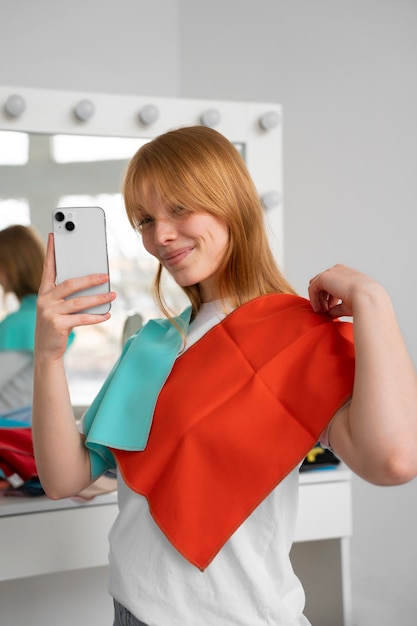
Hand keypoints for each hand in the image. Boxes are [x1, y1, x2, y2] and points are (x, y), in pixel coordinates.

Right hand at [35, 233, 115, 359]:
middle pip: (70, 284)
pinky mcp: (57, 325)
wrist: (45, 350)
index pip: (48, 268)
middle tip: (106, 276)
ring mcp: (50, 312)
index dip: (52, 252)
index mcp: (45, 292)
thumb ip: (69, 295)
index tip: (55, 236)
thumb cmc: (56, 325)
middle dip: (90, 279)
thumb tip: (94, 284)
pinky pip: (81, 318)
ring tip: (112, 296)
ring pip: (79, 301)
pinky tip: (106, 315)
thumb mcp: (58, 307)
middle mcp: (45, 300)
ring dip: (98, 298)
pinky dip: (96, 317)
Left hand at [308, 264, 381, 317]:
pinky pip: (313, 288)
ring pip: (316, 285)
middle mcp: (339, 270)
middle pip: (323, 283)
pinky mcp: (324, 277)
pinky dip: (313, 299)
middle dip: (322, 298)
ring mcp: (331, 272)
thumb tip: (330, 314)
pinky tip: (318, 309)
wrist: (368, 298)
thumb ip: (337, 307)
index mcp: (348, 273)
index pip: (333, 283)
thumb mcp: (348, 304)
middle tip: (324, 311)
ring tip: (321, 312)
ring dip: (317, 299)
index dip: (330, 297)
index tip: (330, 308)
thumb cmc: (365, 302)